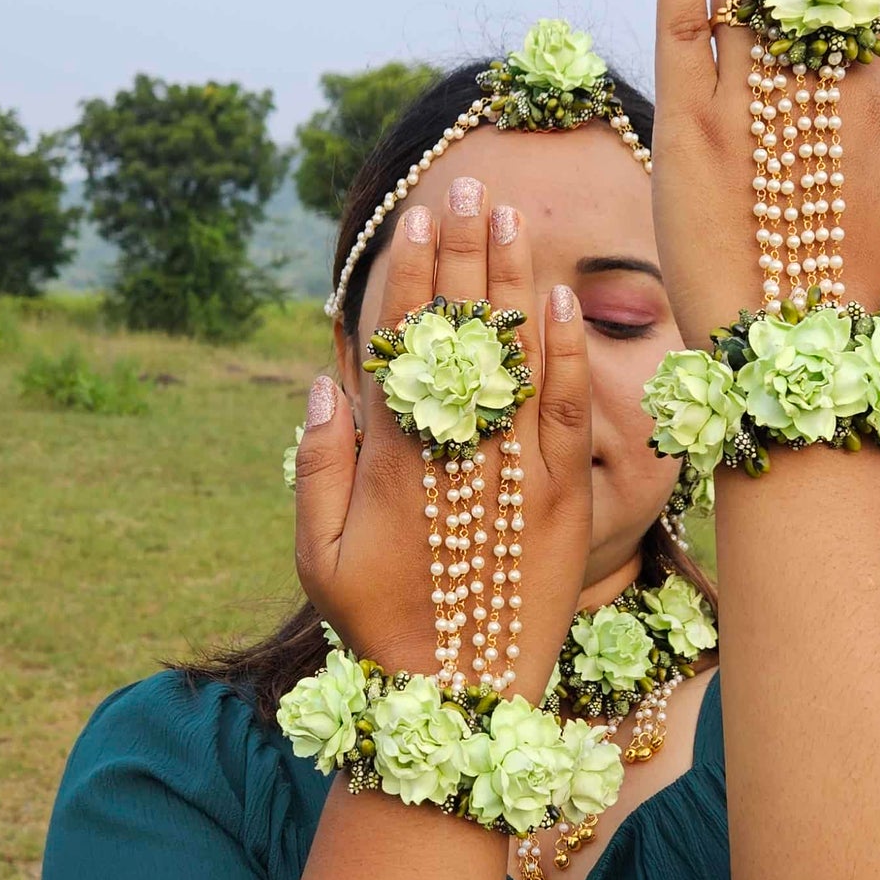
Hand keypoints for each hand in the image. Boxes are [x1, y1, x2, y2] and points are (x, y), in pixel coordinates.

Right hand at [292, 177, 592, 693]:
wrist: (454, 693)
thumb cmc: (376, 627)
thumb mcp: (314, 557)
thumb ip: (315, 468)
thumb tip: (322, 383)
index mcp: (390, 460)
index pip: (401, 345)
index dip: (410, 277)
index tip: (417, 219)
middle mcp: (453, 453)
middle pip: (459, 332)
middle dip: (462, 254)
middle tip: (469, 186)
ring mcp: (511, 473)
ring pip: (512, 358)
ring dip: (510, 282)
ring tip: (511, 217)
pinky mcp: (560, 499)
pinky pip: (565, 413)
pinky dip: (562, 356)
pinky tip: (559, 303)